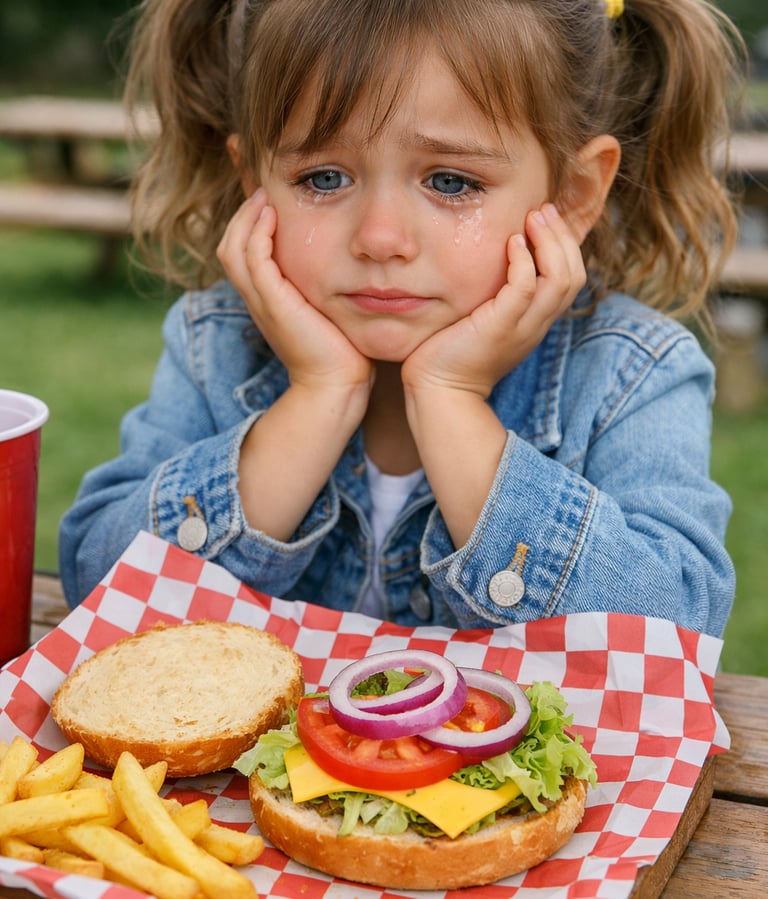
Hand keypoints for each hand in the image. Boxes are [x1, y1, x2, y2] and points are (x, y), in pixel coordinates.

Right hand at [217, 189, 373, 395]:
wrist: (336, 385)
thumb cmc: (342, 350)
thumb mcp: (330, 309)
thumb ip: (328, 285)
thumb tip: (352, 262)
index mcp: (267, 299)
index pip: (243, 251)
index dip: (248, 222)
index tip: (266, 195)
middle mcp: (257, 299)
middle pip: (229, 245)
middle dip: (241, 212)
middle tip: (259, 187)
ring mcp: (261, 302)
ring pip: (234, 248)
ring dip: (246, 217)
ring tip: (264, 195)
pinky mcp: (272, 304)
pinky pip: (253, 260)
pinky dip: (257, 234)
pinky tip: (272, 215)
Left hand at [401, 203, 584, 397]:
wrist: (439, 393)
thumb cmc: (451, 355)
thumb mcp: (481, 320)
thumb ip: (493, 296)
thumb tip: (490, 263)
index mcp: (535, 322)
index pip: (570, 279)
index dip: (564, 246)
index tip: (544, 219)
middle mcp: (535, 325)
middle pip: (574, 275)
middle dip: (563, 236)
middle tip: (544, 209)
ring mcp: (522, 328)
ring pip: (560, 279)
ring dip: (551, 241)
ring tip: (535, 216)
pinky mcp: (500, 328)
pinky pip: (526, 288)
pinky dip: (524, 261)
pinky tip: (512, 242)